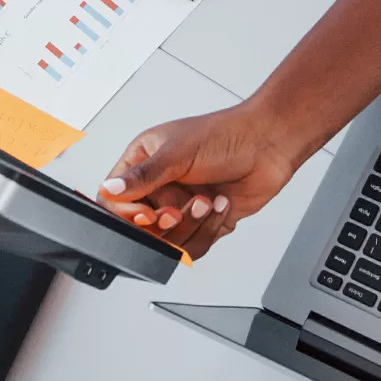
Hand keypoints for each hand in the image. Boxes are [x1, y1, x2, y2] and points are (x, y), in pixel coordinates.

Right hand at [96, 103, 303, 259]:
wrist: (270, 145)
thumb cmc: (227, 134)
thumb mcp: (178, 152)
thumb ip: (142, 176)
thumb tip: (110, 189)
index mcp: (144, 161)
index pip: (114, 198)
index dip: (127, 214)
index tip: (147, 214)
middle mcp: (160, 185)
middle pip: (141, 227)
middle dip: (165, 222)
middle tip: (178, 210)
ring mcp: (181, 204)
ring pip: (169, 240)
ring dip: (191, 224)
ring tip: (207, 201)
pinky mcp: (203, 222)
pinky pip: (194, 245)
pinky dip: (209, 230)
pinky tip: (220, 205)